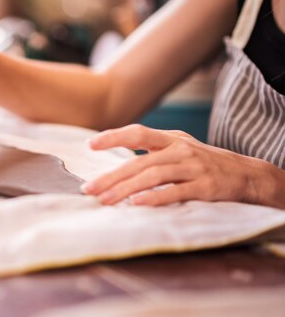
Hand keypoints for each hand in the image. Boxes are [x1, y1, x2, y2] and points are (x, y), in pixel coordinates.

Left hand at [81, 124, 281, 206]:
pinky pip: (176, 192)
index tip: (90, 144)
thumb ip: (152, 153)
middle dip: (111, 176)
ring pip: (153, 176)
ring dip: (126, 188)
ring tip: (106, 199)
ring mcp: (193, 167)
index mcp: (171, 139)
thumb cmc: (205, 163)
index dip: (113, 137)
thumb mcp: (179, 149)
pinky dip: (156, 197)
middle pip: (140, 161)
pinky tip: (138, 204)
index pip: (138, 133)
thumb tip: (118, 165)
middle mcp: (180, 150)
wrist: (248, 174)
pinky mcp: (205, 186)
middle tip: (89, 189)